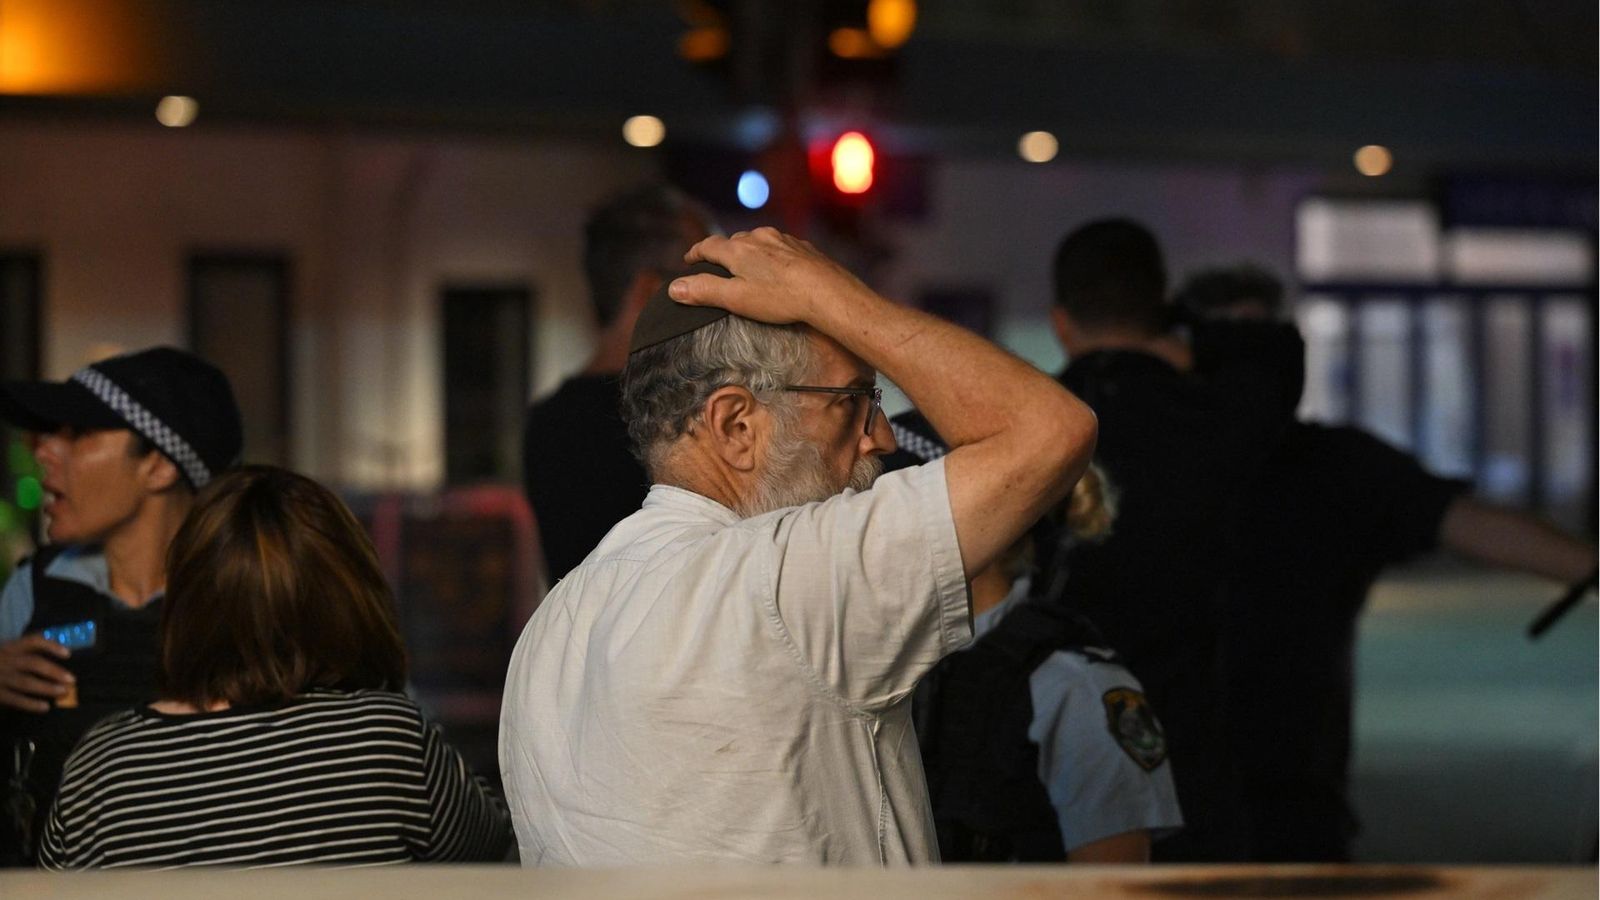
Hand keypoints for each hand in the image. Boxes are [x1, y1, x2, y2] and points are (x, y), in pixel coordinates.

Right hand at [0, 635, 72, 713]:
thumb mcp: (6, 649)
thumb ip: (25, 648)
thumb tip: (57, 647)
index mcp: (10, 647)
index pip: (33, 641)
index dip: (51, 646)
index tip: (68, 654)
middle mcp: (6, 660)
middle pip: (33, 663)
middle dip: (54, 671)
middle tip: (71, 679)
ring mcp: (0, 678)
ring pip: (26, 682)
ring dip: (46, 688)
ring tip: (63, 692)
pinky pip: (15, 699)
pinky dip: (30, 704)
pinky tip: (45, 707)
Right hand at [670, 228, 873, 326]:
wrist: (827, 292)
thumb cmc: (781, 298)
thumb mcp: (736, 299)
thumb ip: (704, 291)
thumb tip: (674, 287)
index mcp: (738, 249)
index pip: (708, 246)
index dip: (696, 253)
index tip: (689, 260)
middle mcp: (759, 237)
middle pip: (733, 241)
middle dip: (723, 253)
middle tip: (718, 266)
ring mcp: (782, 239)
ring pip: (758, 241)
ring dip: (749, 252)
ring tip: (748, 268)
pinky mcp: (802, 247)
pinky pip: (780, 247)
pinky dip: (772, 255)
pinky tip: (778, 270)